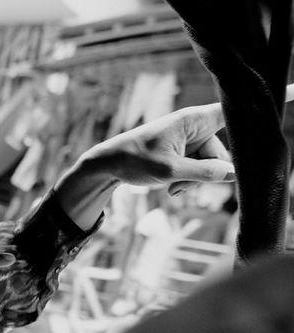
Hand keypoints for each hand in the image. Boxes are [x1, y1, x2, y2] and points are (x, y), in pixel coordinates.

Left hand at [54, 102, 235, 229]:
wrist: (107, 165)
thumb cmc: (133, 160)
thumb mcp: (169, 170)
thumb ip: (203, 172)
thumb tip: (232, 174)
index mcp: (193, 120)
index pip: (232, 111)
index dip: (252, 112)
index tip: (287, 95)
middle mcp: (196, 127)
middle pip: (222, 153)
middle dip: (207, 173)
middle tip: (182, 184)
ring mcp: (191, 141)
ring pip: (210, 166)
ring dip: (194, 181)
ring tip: (172, 187)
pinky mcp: (185, 152)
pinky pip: (199, 170)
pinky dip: (187, 181)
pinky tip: (171, 187)